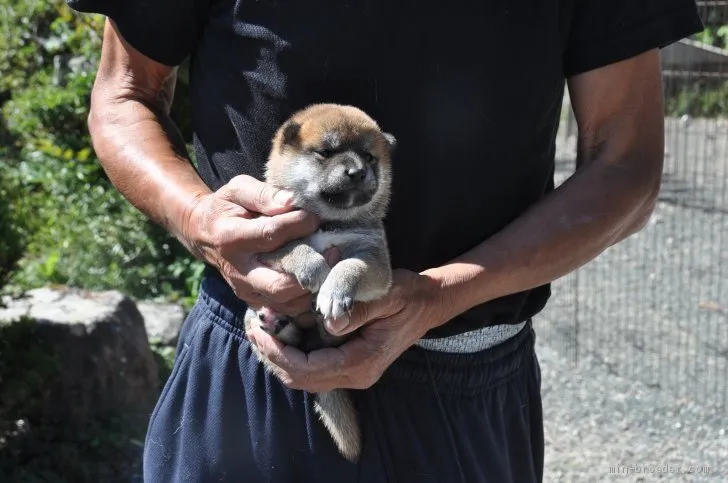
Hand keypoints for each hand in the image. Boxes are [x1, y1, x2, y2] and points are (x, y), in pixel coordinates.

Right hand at [182, 174, 326, 315]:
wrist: (204, 234)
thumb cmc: (227, 207)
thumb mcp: (237, 189)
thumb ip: (264, 194)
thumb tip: (291, 202)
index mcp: (231, 238)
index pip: (271, 235)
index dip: (299, 225)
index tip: (315, 217)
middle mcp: (238, 270)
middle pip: (280, 284)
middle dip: (312, 269)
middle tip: (333, 250)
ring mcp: (246, 289)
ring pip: (286, 302)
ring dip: (313, 287)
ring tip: (329, 263)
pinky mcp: (254, 300)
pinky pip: (286, 309)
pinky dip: (306, 297)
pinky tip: (318, 277)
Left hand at [247, 269, 449, 391]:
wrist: (428, 304)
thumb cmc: (408, 296)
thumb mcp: (386, 295)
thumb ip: (357, 309)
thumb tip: (330, 322)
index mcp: (362, 361)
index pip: (307, 369)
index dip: (277, 352)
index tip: (258, 329)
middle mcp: (355, 374)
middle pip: (300, 379)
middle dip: (272, 355)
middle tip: (252, 327)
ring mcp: (352, 372)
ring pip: (303, 376)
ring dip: (278, 354)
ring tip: (260, 327)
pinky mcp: (348, 363)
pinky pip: (312, 366)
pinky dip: (291, 351)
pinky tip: (279, 329)